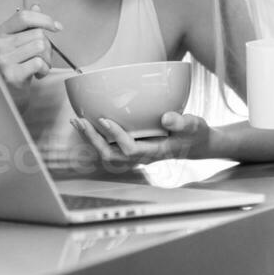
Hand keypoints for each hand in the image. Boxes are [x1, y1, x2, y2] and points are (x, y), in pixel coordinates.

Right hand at [0, 5, 62, 112]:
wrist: (6, 93)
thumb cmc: (15, 66)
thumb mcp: (18, 43)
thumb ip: (26, 25)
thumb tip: (36, 6)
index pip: (24, 16)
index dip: (44, 18)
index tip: (56, 26)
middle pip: (37, 33)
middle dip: (47, 46)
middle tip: (42, 57)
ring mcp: (3, 60)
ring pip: (41, 46)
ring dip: (47, 59)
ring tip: (39, 66)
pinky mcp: (11, 74)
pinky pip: (39, 62)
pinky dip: (44, 69)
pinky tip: (37, 74)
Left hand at [68, 112, 211, 171]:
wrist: (196, 144)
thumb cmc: (195, 134)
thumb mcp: (195, 125)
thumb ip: (182, 122)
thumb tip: (166, 118)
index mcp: (156, 152)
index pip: (130, 150)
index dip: (115, 136)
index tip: (104, 119)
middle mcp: (142, 157)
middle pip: (111, 156)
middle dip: (94, 140)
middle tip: (81, 121)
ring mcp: (135, 155)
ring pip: (107, 154)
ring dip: (91, 139)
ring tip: (77, 121)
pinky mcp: (132, 149)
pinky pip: (109, 148)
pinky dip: (96, 137)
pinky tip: (87, 123)